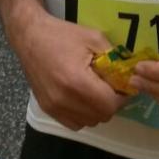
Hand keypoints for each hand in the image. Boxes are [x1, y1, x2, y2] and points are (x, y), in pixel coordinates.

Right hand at [14, 10, 126, 130]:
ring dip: (97, 110)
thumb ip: (113, 57)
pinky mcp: (47, 109)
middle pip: (101, 116)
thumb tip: (128, 72)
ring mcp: (53, 108)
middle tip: (112, 86)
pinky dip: (83, 114)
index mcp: (77, 81)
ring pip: (88, 122)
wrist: (30, 36)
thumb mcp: (93, 37)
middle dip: (111, 103)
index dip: (122, 96)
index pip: (109, 104)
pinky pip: (73, 123)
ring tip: (97, 90)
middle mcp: (64, 100)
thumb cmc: (62, 34)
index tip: (124, 84)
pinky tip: (83, 96)